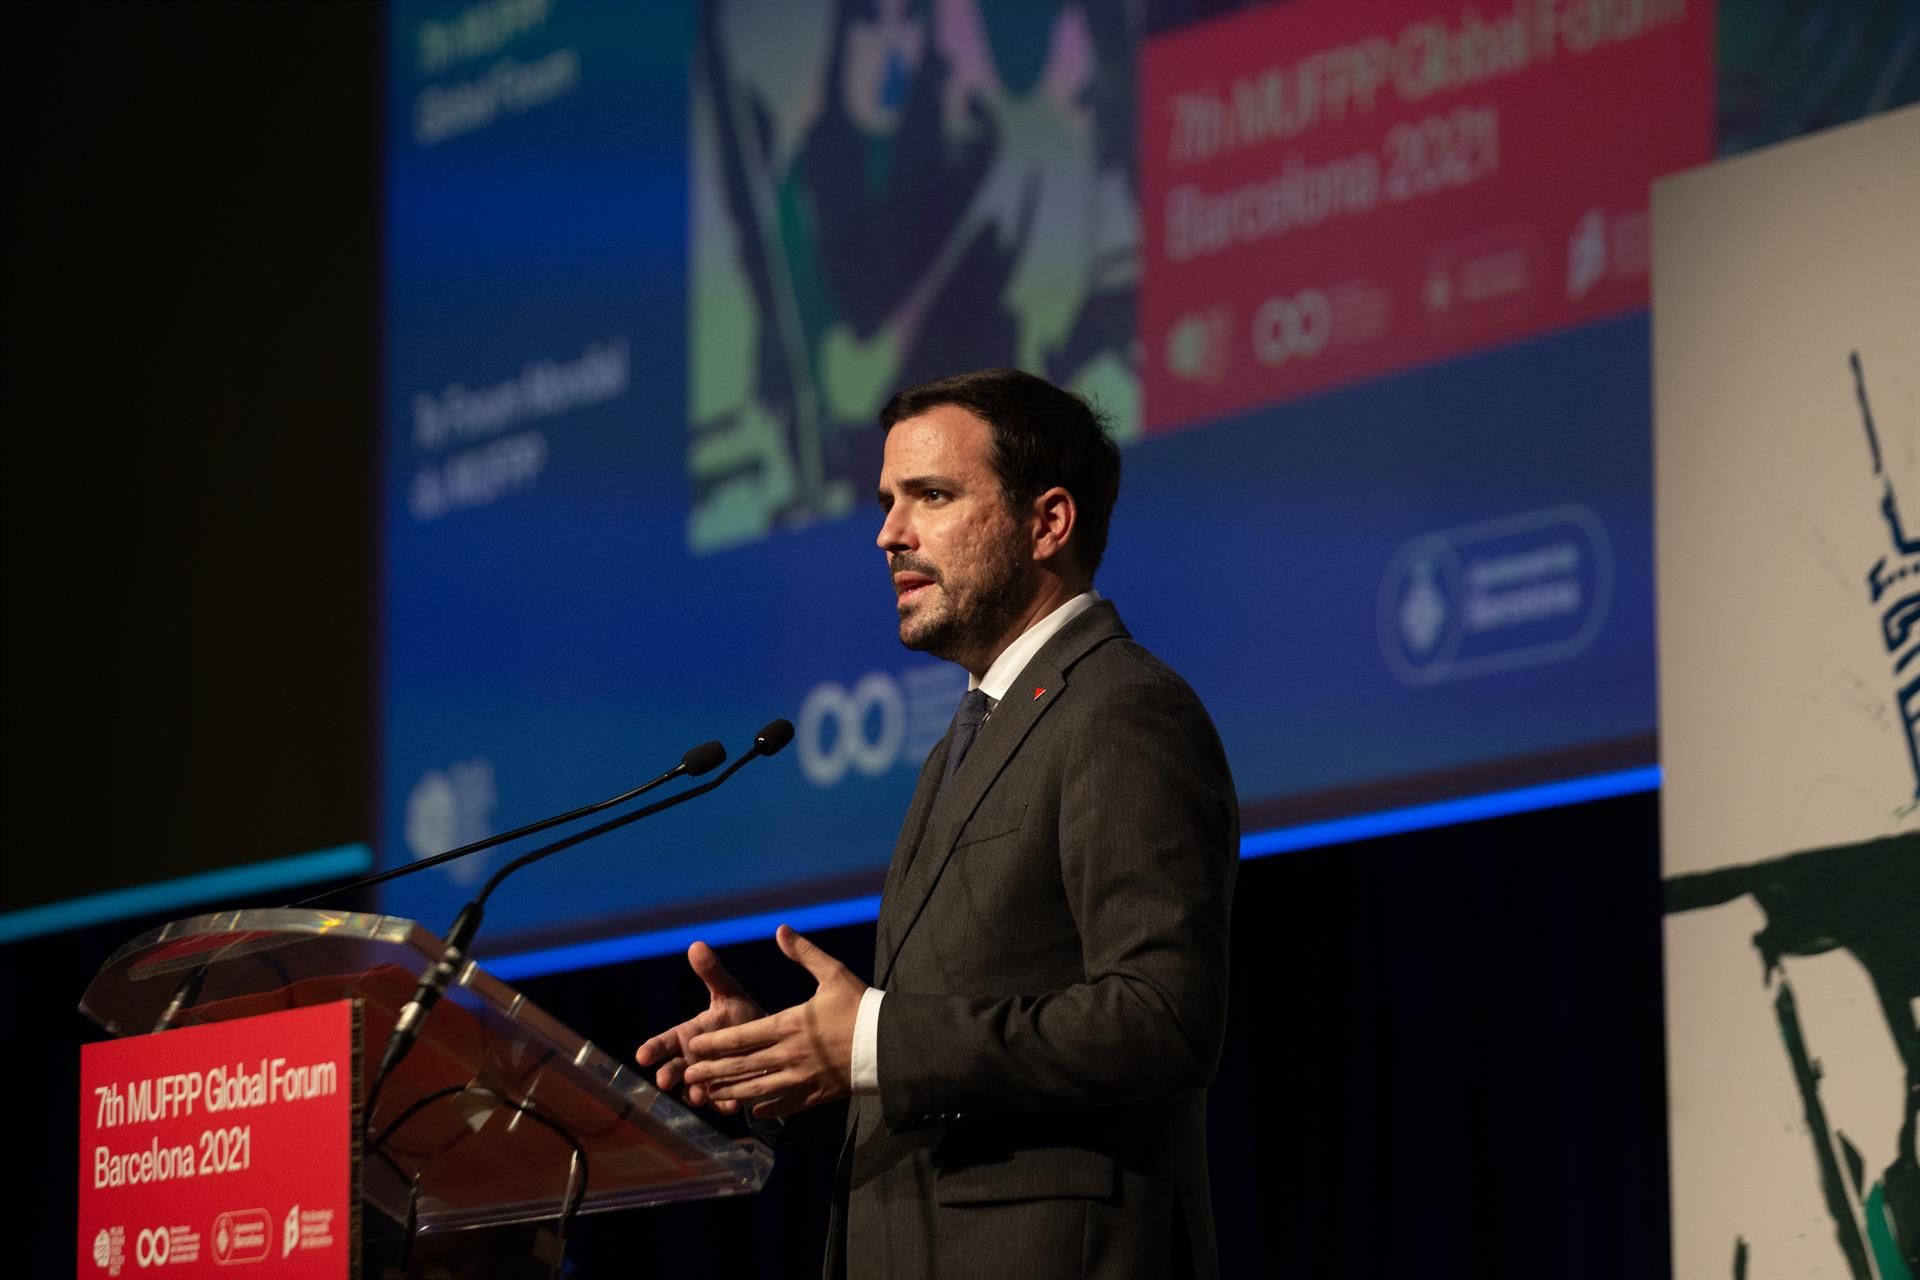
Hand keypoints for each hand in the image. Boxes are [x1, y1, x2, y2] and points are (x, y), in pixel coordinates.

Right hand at [635, 940, 763, 1113]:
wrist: (768, 1042)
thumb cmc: (741, 1016)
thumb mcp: (729, 994)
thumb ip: (712, 973)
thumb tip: (697, 944)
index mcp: (688, 1036)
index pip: (664, 1043)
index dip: (652, 1049)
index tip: (642, 1055)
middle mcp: (692, 1061)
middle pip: (673, 1070)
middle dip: (668, 1075)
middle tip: (663, 1080)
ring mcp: (707, 1080)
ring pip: (694, 1091)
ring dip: (695, 1094)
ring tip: (700, 1095)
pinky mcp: (727, 1095)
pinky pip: (723, 1103)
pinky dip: (726, 1104)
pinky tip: (734, 1104)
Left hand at [683, 925, 866, 1119]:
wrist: (890, 1045)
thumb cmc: (861, 1006)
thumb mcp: (833, 974)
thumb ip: (804, 953)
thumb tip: (781, 930)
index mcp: (791, 1024)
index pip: (742, 1036)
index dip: (715, 1043)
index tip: (693, 1046)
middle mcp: (791, 1054)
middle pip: (743, 1065)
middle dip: (712, 1070)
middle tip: (688, 1073)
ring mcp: (802, 1078)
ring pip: (757, 1088)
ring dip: (730, 1090)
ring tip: (708, 1093)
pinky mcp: (815, 1094)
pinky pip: (783, 1104)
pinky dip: (763, 1107)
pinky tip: (750, 1109)